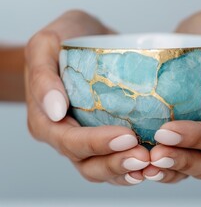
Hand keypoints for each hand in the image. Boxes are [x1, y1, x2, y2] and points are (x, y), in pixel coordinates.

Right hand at [25, 10, 149, 184]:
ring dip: (126, 169)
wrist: (87, 37)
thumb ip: (43, 75)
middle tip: (144, 157)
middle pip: (87, 162)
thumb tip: (55, 111)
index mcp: (45, 118)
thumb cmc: (66, 37)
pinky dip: (132, 167)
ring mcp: (84, 139)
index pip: (68, 141)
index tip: (128, 136)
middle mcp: (62, 135)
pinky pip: (115, 159)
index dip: (96, 143)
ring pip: (102, 168)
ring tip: (150, 163)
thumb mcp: (46, 43)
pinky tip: (152, 164)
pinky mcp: (104, 137)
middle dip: (116, 162)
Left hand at [141, 10, 200, 182]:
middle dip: (180, 159)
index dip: (197, 138)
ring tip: (143, 165)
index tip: (166, 130)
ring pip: (192, 170)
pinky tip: (140, 166)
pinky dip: (161, 170)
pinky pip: (177, 167)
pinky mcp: (188, 145)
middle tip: (152, 153)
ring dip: (169, 170)